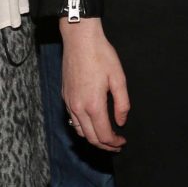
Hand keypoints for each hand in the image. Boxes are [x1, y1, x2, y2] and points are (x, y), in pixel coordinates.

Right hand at [59, 18, 128, 150]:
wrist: (79, 39)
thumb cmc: (101, 55)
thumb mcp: (118, 78)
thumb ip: (122, 103)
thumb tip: (121, 121)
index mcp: (93, 104)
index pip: (103, 135)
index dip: (114, 143)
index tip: (122, 142)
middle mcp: (78, 107)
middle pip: (90, 137)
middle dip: (104, 145)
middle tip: (116, 146)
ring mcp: (70, 102)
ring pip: (79, 131)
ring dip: (92, 138)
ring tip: (105, 138)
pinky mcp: (65, 96)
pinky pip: (73, 119)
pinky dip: (83, 128)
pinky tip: (92, 123)